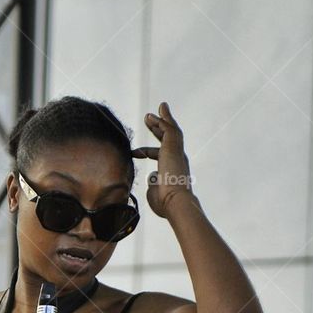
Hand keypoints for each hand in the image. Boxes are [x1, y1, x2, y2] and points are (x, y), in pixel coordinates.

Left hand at [132, 101, 194, 218]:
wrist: (175, 202)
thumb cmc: (165, 203)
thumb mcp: (154, 192)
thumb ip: (152, 184)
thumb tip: (151, 178)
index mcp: (173, 170)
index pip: (160, 155)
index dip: (146, 152)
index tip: (134, 152)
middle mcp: (178, 160)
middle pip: (169, 138)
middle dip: (159, 127)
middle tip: (150, 118)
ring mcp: (177, 153)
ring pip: (171, 131)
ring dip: (162, 119)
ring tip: (156, 109)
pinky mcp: (173, 149)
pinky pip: (168, 130)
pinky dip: (161, 121)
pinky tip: (152, 116)